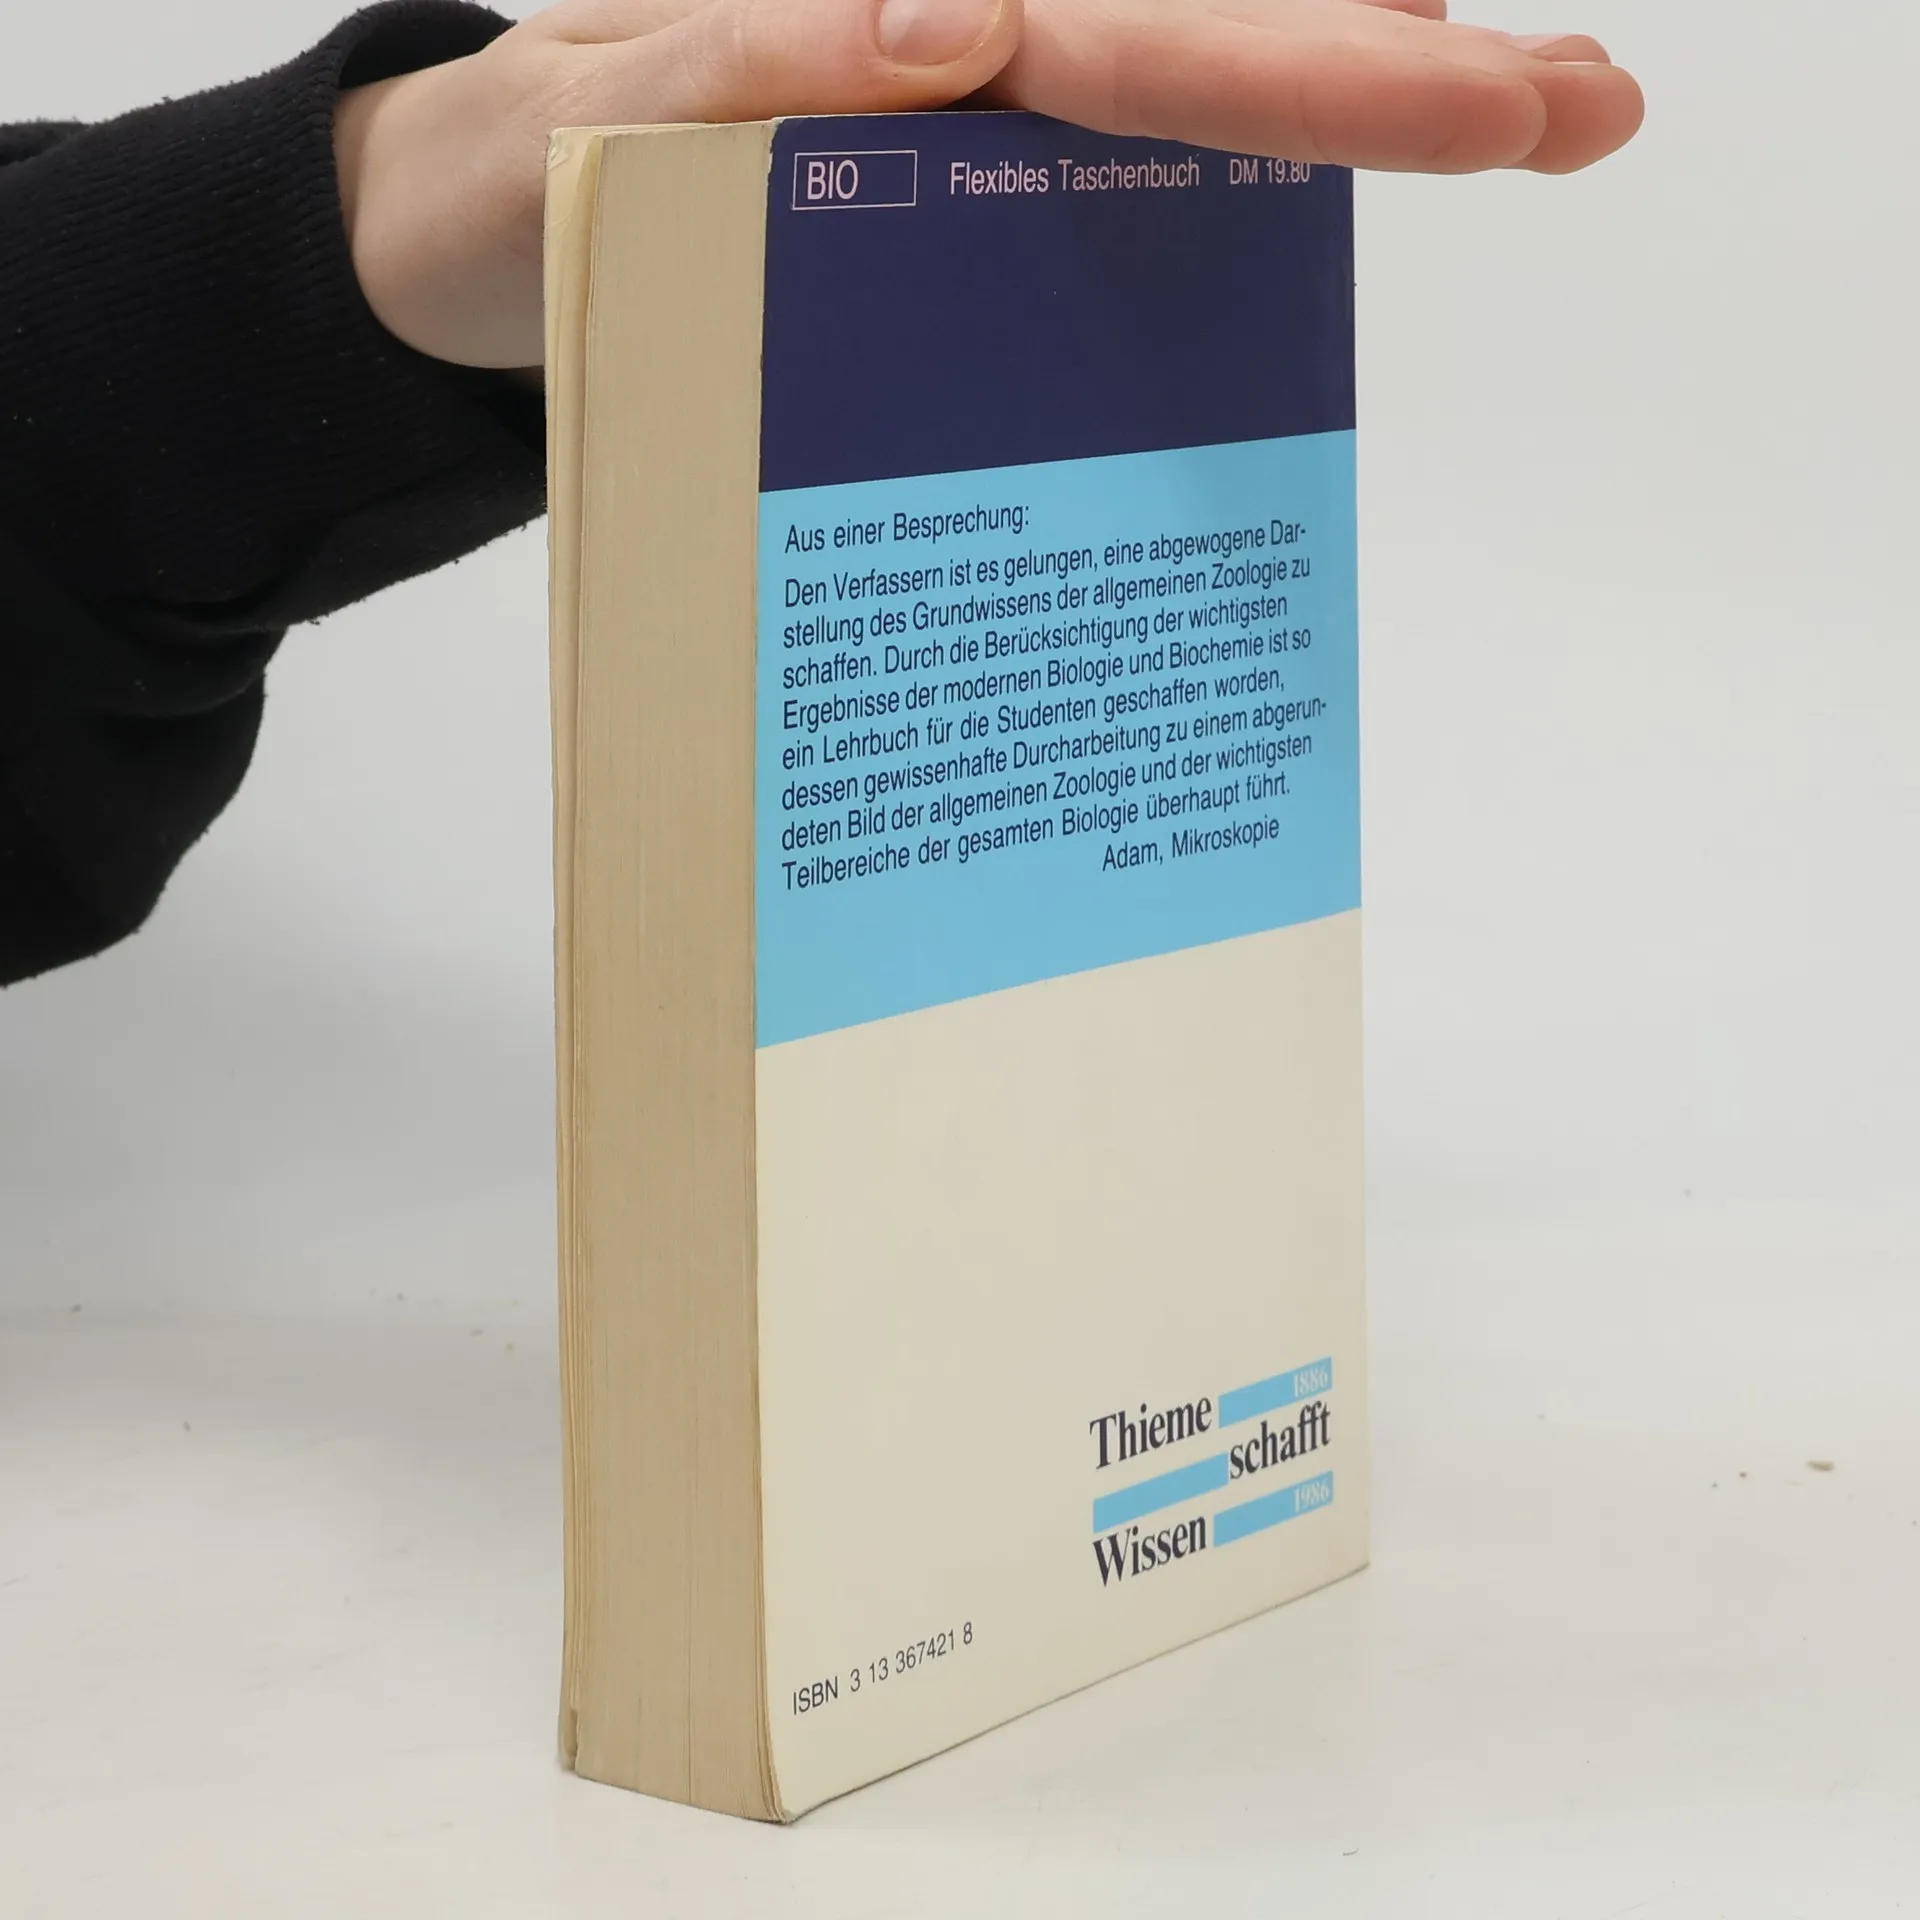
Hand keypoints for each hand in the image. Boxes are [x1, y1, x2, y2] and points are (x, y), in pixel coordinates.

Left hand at [334, 0, 1643, 370]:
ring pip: (1186, 78)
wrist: (472, 242)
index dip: (1306, 60)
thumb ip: (752, 68)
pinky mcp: (952, 178)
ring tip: (1531, 106)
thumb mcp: (603, 130)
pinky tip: (1339, 162)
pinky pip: (1115, 163)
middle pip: (1202, 39)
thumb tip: (959, 27)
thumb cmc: (520, 193)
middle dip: (1393, 70)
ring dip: (1354, 89)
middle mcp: (959, 46)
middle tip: (1585, 104)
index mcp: (896, 28)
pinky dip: (1237, 157)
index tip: (1488, 86)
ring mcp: (968, 114)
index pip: (1133, 37)